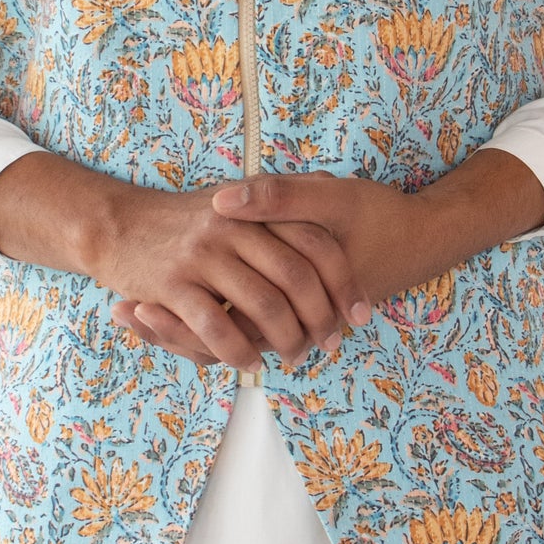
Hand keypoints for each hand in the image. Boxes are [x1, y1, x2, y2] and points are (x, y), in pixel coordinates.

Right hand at [0, 152, 368, 368]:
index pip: (318, 244)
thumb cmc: (185, 219)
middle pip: (297, 278)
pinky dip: (239, 351)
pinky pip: (217, 328)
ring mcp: (203, 254)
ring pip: (263, 306)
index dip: (345, 282)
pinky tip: (249, 361)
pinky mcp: (173, 284)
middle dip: (322, 319)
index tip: (362, 313)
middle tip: (333, 344)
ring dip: (286, 340)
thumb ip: (279, 195)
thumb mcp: (236, 197)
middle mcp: (234, 226)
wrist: (118, 224)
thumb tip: (329, 183)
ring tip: (295, 357)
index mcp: (255, 206)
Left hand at [116, 149, 543, 366]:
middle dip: (166, 334)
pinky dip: (205, 323)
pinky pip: (243, 330)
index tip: (131, 304)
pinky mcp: (295, 313)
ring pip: (227, 343)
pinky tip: (167, 303)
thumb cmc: (375, 216)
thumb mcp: (328, 199)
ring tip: (131, 311)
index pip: (219, 329)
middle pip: (216, 345)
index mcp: (291, 298)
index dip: (171, 323)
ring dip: (180, 333)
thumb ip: (275, 199)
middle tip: (121, 311)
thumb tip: (221, 198)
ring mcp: (293, 320)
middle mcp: (291, 320)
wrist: (421, 240)